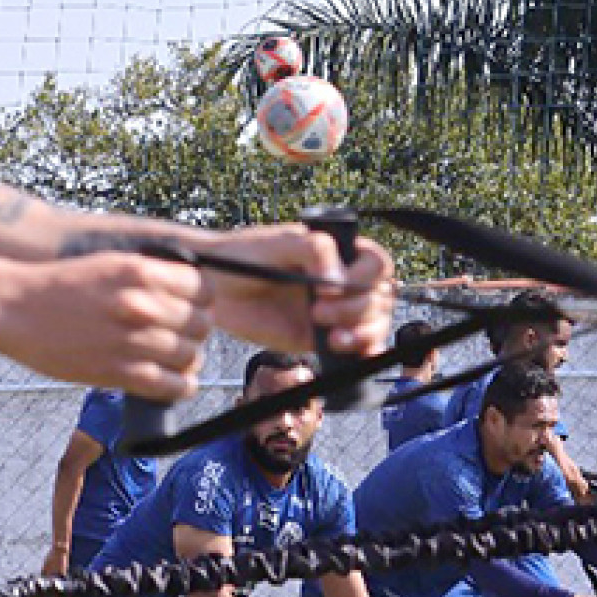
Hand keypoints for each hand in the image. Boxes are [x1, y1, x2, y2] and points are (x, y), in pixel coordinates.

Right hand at [0, 253, 216, 399]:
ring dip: (185, 361)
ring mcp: (132, 340)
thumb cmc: (60, 287)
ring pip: (191, 357)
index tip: (189, 309)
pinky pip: (174, 386)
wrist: (12, 309)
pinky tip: (168, 383)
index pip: (204, 290)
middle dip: (193, 333)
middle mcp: (142, 304)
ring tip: (169, 361)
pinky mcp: (120, 373)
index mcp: (141, 272)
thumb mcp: (110, 265)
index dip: (201, 302)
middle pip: (201, 325)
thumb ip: (151, 277)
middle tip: (176, 338)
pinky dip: (179, 387)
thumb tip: (190, 295)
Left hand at [192, 223, 394, 358]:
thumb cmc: (244, 256)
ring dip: (364, 334)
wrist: (215, 288)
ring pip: (376, 325)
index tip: (330, 287)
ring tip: (332, 338)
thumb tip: (338, 280)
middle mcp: (342, 283)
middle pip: (381, 299)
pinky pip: (356, 350)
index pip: (377, 264)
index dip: (364, 278)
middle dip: (357, 310)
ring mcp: (335, 312)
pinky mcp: (321, 339)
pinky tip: (346, 352)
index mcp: (339, 254)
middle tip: (317, 312)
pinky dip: (363, 354)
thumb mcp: (279, 243)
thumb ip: (313, 250)